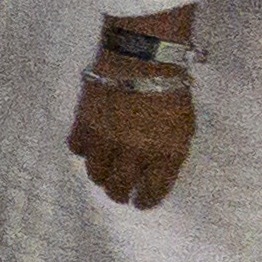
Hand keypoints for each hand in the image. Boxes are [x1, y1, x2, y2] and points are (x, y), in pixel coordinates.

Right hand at [71, 75, 193, 208]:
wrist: (141, 59)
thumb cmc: (171, 90)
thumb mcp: (184, 127)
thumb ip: (169, 153)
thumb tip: (153, 169)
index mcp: (165, 154)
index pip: (152, 192)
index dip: (146, 201)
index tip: (141, 202)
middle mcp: (133, 154)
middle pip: (118, 188)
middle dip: (120, 195)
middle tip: (120, 193)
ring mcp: (106, 140)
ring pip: (95, 174)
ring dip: (101, 176)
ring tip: (105, 171)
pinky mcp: (84, 125)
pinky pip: (77, 150)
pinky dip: (84, 150)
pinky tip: (91, 145)